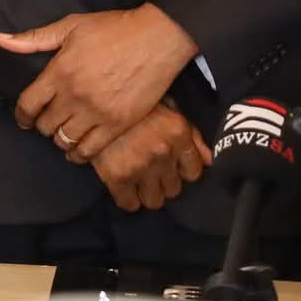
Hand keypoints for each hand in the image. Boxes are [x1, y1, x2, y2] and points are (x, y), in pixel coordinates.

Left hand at [0, 4, 197, 160]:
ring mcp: (98, 112)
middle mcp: (75, 95)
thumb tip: (0, 40)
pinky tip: (79, 150)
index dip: (21, 115)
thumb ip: (33, 38)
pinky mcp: (119, 124)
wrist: (157, 38)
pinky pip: (91, 150)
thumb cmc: (114, 29)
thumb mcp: (70, 26)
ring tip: (63, 134)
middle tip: (47, 122)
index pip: (28, 104)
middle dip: (42, 125)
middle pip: (45, 125)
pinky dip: (80, 154)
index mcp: (60, 71)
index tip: (23, 119)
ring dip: (60, 139)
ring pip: (65, 140)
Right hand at [91, 103, 211, 211]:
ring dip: (147, 192)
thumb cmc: (131, 98)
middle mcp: (164, 152)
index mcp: (178, 133)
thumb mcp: (166, 105)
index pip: (193, 172)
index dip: (181, 170)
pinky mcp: (117, 175)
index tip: (170, 167)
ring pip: (155, 200)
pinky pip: (129, 204)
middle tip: (150, 171)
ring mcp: (141, 166)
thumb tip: (208, 160)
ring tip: (137, 179)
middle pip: (174, 189)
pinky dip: (127, 199)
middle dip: (163, 181)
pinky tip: (123, 187)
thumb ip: (190, 133)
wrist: (92, 96)